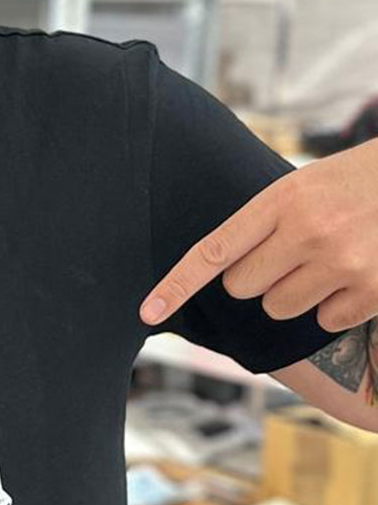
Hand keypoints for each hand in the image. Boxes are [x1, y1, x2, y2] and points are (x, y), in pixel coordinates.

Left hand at [140, 138, 377, 332]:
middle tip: (292, 251)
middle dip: (258, 277)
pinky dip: (334, 306)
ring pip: (276, 308)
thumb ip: (261, 225)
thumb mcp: (303, 186)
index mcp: (283, 200)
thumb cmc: (354, 183)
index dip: (176, 286)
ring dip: (293, 293)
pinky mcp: (369, 290)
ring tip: (328, 258)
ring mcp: (340, 262)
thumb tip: (220, 274)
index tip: (148, 312)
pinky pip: (321, 321)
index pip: (214, 252)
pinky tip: (356, 271)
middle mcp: (308, 231)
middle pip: (242, 288)